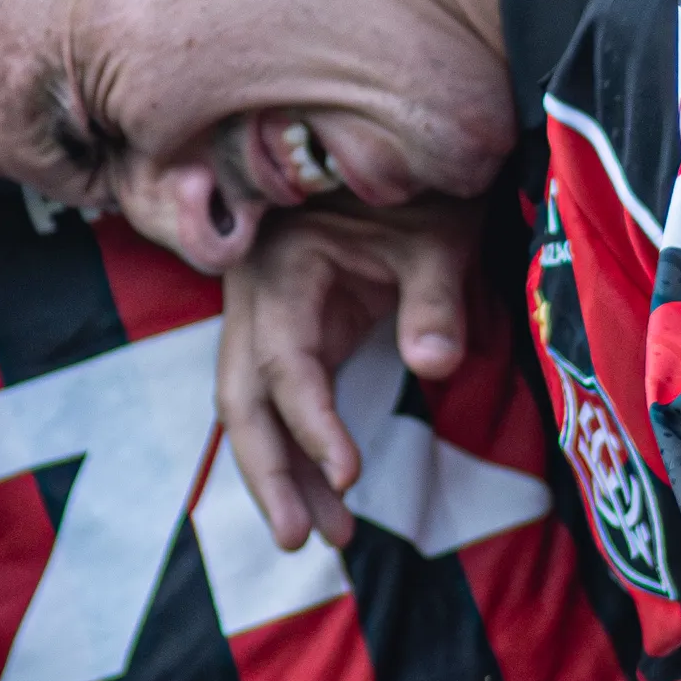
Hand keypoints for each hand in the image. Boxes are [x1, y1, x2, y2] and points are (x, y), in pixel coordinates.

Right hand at [218, 203, 478, 551]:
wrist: (395, 140)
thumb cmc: (420, 185)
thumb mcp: (437, 232)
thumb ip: (434, 298)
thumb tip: (434, 365)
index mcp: (283, 267)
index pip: (287, 366)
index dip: (313, 425)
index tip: (348, 476)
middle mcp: (255, 294)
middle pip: (243, 398)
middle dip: (268, 473)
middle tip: (302, 540)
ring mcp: (261, 312)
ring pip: (250, 405)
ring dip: (280, 471)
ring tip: (321, 538)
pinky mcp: (282, 327)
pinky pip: (273, 395)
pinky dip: (293, 443)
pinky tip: (322, 493)